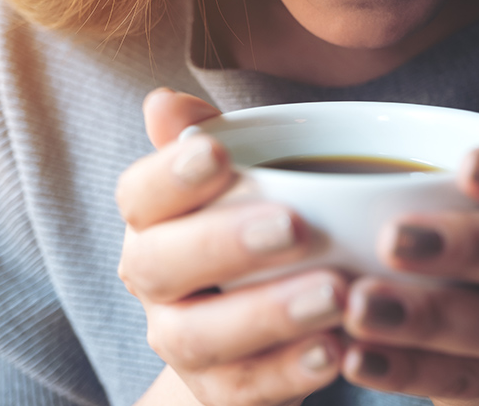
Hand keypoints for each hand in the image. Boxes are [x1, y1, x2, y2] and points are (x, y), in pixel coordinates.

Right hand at [117, 88, 345, 405]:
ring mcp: (181, 342)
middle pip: (158, 266)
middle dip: (223, 243)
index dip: (170, 175)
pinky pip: (246, 390)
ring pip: (199, 337)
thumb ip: (207, 141)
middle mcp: (154, 283)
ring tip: (335, 294)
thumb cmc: (252, 233)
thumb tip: (165, 101)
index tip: (218, 151)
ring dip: (268, 314)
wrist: (254, 332)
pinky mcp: (218, 392)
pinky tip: (340, 351)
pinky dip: (291, 372)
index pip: (139, 195)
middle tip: (295, 227)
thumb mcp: (242, 180)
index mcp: (153, 222)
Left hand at [340, 76, 478, 404]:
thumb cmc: (466, 218)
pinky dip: (407, 371)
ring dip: (430, 319)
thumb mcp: (477, 173)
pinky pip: (463, 382)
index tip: (467, 167)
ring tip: (360, 307)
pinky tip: (355, 359)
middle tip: (394, 240)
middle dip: (466, 248)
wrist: (475, 320)